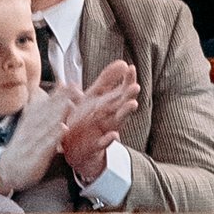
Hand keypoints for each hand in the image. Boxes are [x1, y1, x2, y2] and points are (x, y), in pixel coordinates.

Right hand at [0, 85, 74, 195]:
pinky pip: (45, 145)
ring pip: (46, 125)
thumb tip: (59, 89)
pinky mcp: (35, 155)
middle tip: (74, 87)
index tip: (71, 83)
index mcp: (32, 120)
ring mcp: (33, 141)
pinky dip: (53, 136)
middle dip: (61, 98)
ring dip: (58, 113)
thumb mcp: (32, 124)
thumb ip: (45, 107)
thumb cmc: (24, 146)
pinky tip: (63, 128)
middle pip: (47, 111)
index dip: (58, 93)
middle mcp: (32, 128)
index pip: (46, 103)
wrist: (6, 169)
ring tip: (69, 102)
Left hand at [56, 61, 137, 187]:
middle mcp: (110, 117)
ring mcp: (104, 131)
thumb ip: (108, 80)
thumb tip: (123, 63)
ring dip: (125, 113)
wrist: (77, 150)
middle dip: (129, 95)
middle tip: (136, 86)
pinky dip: (109, 140)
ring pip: (117, 121)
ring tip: (132, 105)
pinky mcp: (96, 146)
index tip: (131, 68)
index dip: (127, 79)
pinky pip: (103, 143)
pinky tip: (114, 136)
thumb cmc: (88, 121)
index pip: (122, 90)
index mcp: (110, 104)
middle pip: (122, 104)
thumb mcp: (96, 97)